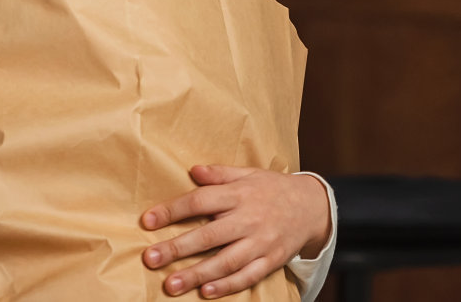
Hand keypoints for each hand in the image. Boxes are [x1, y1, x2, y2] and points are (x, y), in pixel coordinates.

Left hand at [141, 165, 331, 297]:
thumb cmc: (274, 188)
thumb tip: (194, 170)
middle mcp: (249, 219)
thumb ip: (221, 173)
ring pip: (225, 261)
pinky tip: (207, 292)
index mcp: (240, 194)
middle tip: (151, 258)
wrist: (313, 206)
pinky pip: (248, 276)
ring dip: (197, 274)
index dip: (173, 210)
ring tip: (171, 285)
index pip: (201, 201)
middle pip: (209, 236)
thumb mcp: (249, 173)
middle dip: (177, 248)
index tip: (147, 221)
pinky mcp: (272, 260)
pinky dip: (228, 285)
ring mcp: (261, 242)